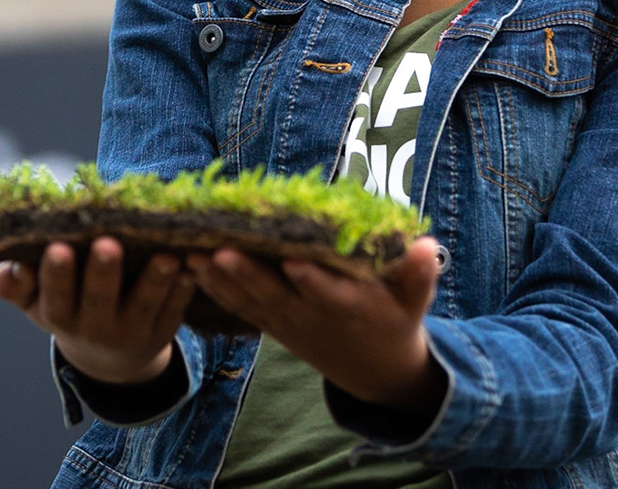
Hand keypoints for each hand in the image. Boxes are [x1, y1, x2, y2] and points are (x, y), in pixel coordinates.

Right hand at [0, 236, 197, 384]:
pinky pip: (173, 311)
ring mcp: (130, 333)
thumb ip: (17, 287)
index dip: (56, 274)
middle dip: (104, 273)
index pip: (55, 296)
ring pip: (143, 306)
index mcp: (59, 315)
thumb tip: (5, 271)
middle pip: (99, 300)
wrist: (108, 357)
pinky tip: (191, 268)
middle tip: (108, 243)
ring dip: (155, 281)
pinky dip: (183, 291)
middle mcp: (93, 328)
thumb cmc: (67, 309)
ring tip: (166, 256)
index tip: (59, 247)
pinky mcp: (161, 331)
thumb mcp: (37, 304)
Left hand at [188, 237, 445, 412]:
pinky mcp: (272, 323)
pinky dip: (214, 289)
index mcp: (349, 306)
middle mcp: (312, 315)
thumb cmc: (396, 321)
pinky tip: (189, 268)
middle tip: (219, 251)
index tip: (292, 261)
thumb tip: (429, 245)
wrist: (374, 371)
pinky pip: (239, 307)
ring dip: (217, 280)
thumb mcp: (414, 301)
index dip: (310, 280)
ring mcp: (287, 321)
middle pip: (275, 295)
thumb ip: (419, 274)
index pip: (327, 293)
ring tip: (188, 256)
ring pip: (249, 300)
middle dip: (246, 274)